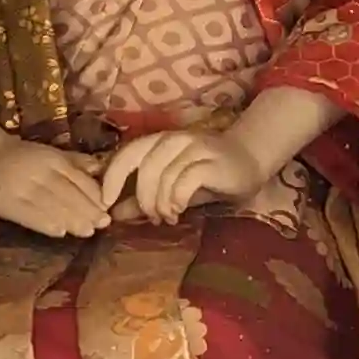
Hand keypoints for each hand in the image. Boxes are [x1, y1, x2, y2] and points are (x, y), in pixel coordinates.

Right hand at [0, 105, 108, 238]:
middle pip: (67, 193)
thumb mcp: (47, 153)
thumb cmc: (17, 156)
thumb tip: (100, 169)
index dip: (93, 194)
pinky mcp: (4, 202)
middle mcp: (38, 172)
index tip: (107, 208)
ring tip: (87, 232)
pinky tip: (60, 233)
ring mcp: (20, 187)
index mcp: (50, 158)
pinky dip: (46, 224)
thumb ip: (73, 162)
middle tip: (103, 225)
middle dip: (87, 210)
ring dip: (72, 220)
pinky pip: (28, 215)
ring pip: (52, 205)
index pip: (77, 178)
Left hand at [101, 128, 263, 224]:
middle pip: (144, 166)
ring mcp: (194, 147)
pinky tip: (180, 210)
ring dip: (161, 202)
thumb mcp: (173, 188)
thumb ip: (145, 198)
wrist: (251, 160)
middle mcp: (174, 140)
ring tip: (168, 217)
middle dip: (142, 198)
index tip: (107, 204)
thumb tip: (115, 214)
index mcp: (159, 142)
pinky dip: (177, 198)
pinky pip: (185, 179)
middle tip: (152, 218)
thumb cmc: (210, 175)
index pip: (127, 155)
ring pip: (164, 174)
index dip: (112, 179)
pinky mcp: (212, 161)